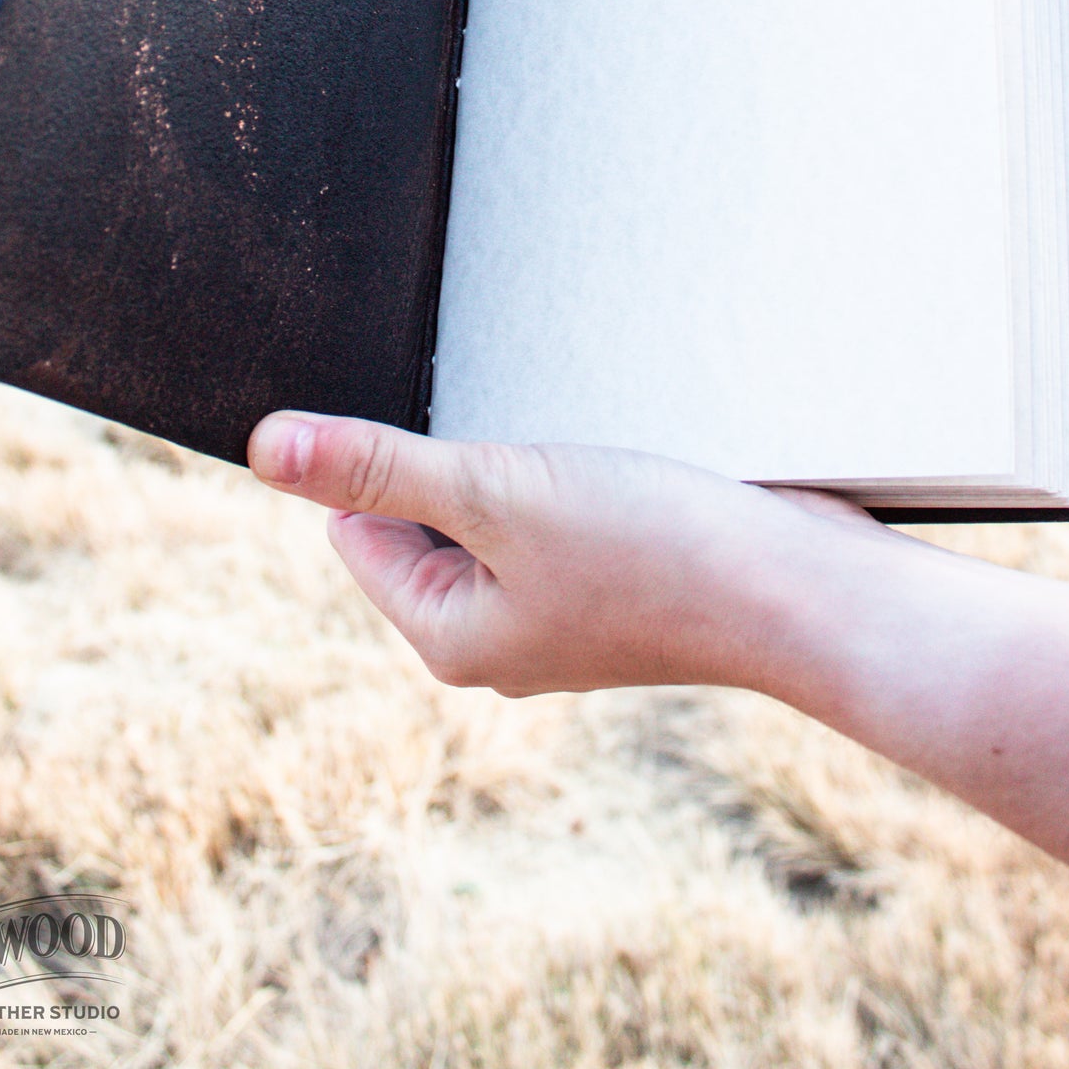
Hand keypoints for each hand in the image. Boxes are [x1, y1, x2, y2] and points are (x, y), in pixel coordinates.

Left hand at [249, 410, 1068, 931]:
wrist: (805, 590)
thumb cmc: (654, 547)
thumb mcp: (494, 490)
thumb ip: (378, 465)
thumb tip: (263, 448)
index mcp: (447, 638)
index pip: (355, 528)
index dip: (387, 462)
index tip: (454, 429)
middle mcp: (497, 639)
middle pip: (425, 516)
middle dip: (458, 461)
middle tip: (526, 440)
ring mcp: (560, 617)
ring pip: (498, 509)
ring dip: (522, 464)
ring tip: (579, 458)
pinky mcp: (617, 586)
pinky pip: (558, 517)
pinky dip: (575, 480)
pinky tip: (621, 469)